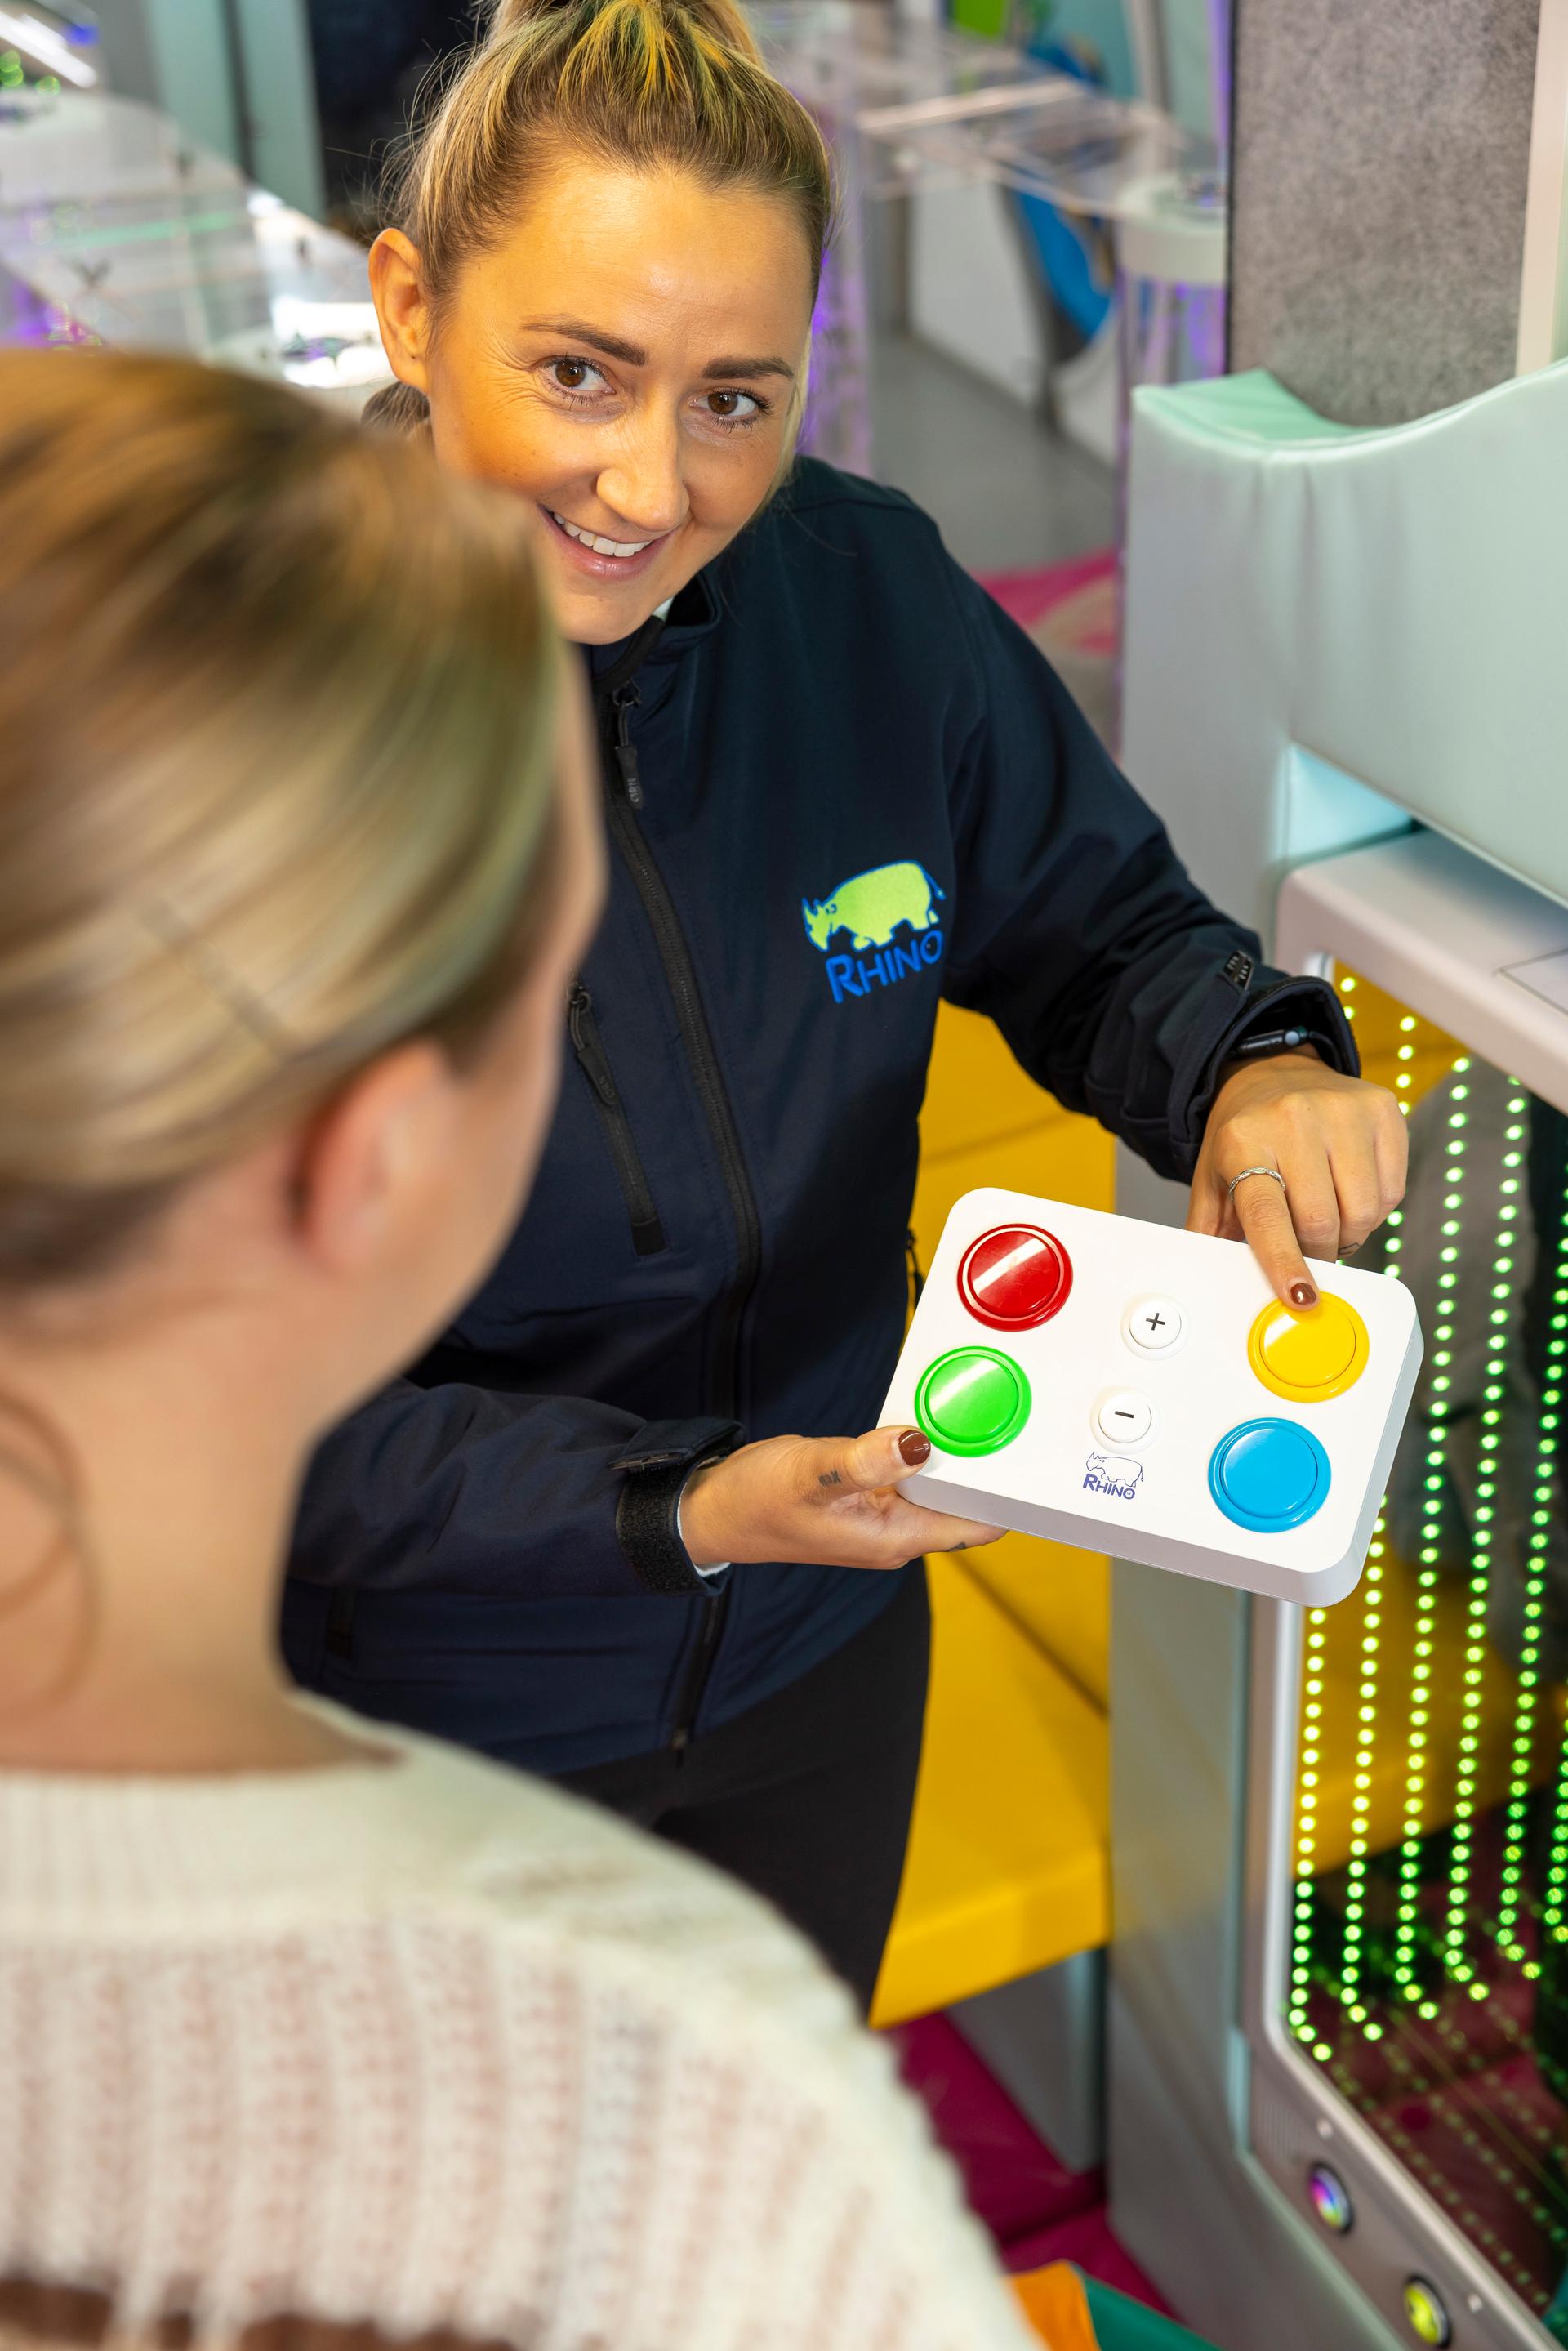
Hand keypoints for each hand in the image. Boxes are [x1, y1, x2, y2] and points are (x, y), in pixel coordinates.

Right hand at [680, 1425, 1003, 1571]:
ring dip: (956, 1453)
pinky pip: (910, 1470)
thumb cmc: (755, 1502)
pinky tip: (929, 1418)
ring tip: (981, 1405)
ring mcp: (883, 1514)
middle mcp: (898, 1532)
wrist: (712, 1510)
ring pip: (938, 1483)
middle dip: (989, 1463)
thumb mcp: (811, 1475)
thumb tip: (918, 1442)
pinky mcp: (868, 1493)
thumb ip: (865, 1460)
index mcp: (896, 1538)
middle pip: (966, 1501)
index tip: (1029, 1447)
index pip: (977, 1524)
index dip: (1008, 1493)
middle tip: (1011, 1407)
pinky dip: (923, 1447)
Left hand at [1188, 1048, 1406, 1304]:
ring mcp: (1344, 1111)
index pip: (1268, 1216)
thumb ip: (1209, 1232)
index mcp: (1244, 1140)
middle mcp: (1295, 1118)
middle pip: (1321, 1222)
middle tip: (1307, 1249)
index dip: (1285, 1262)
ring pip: (1363, 1212)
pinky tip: (1350, 1193)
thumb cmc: (1244, 1137)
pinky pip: (1391, 1192)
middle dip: (1316, 1252)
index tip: (1300, 1296)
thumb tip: (1211, 1282)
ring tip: (1327, 1219)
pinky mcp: (1382, 1110)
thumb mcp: (1212, 1178)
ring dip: (1348, 1234)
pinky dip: (1373, 1210)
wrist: (1272, 1073)